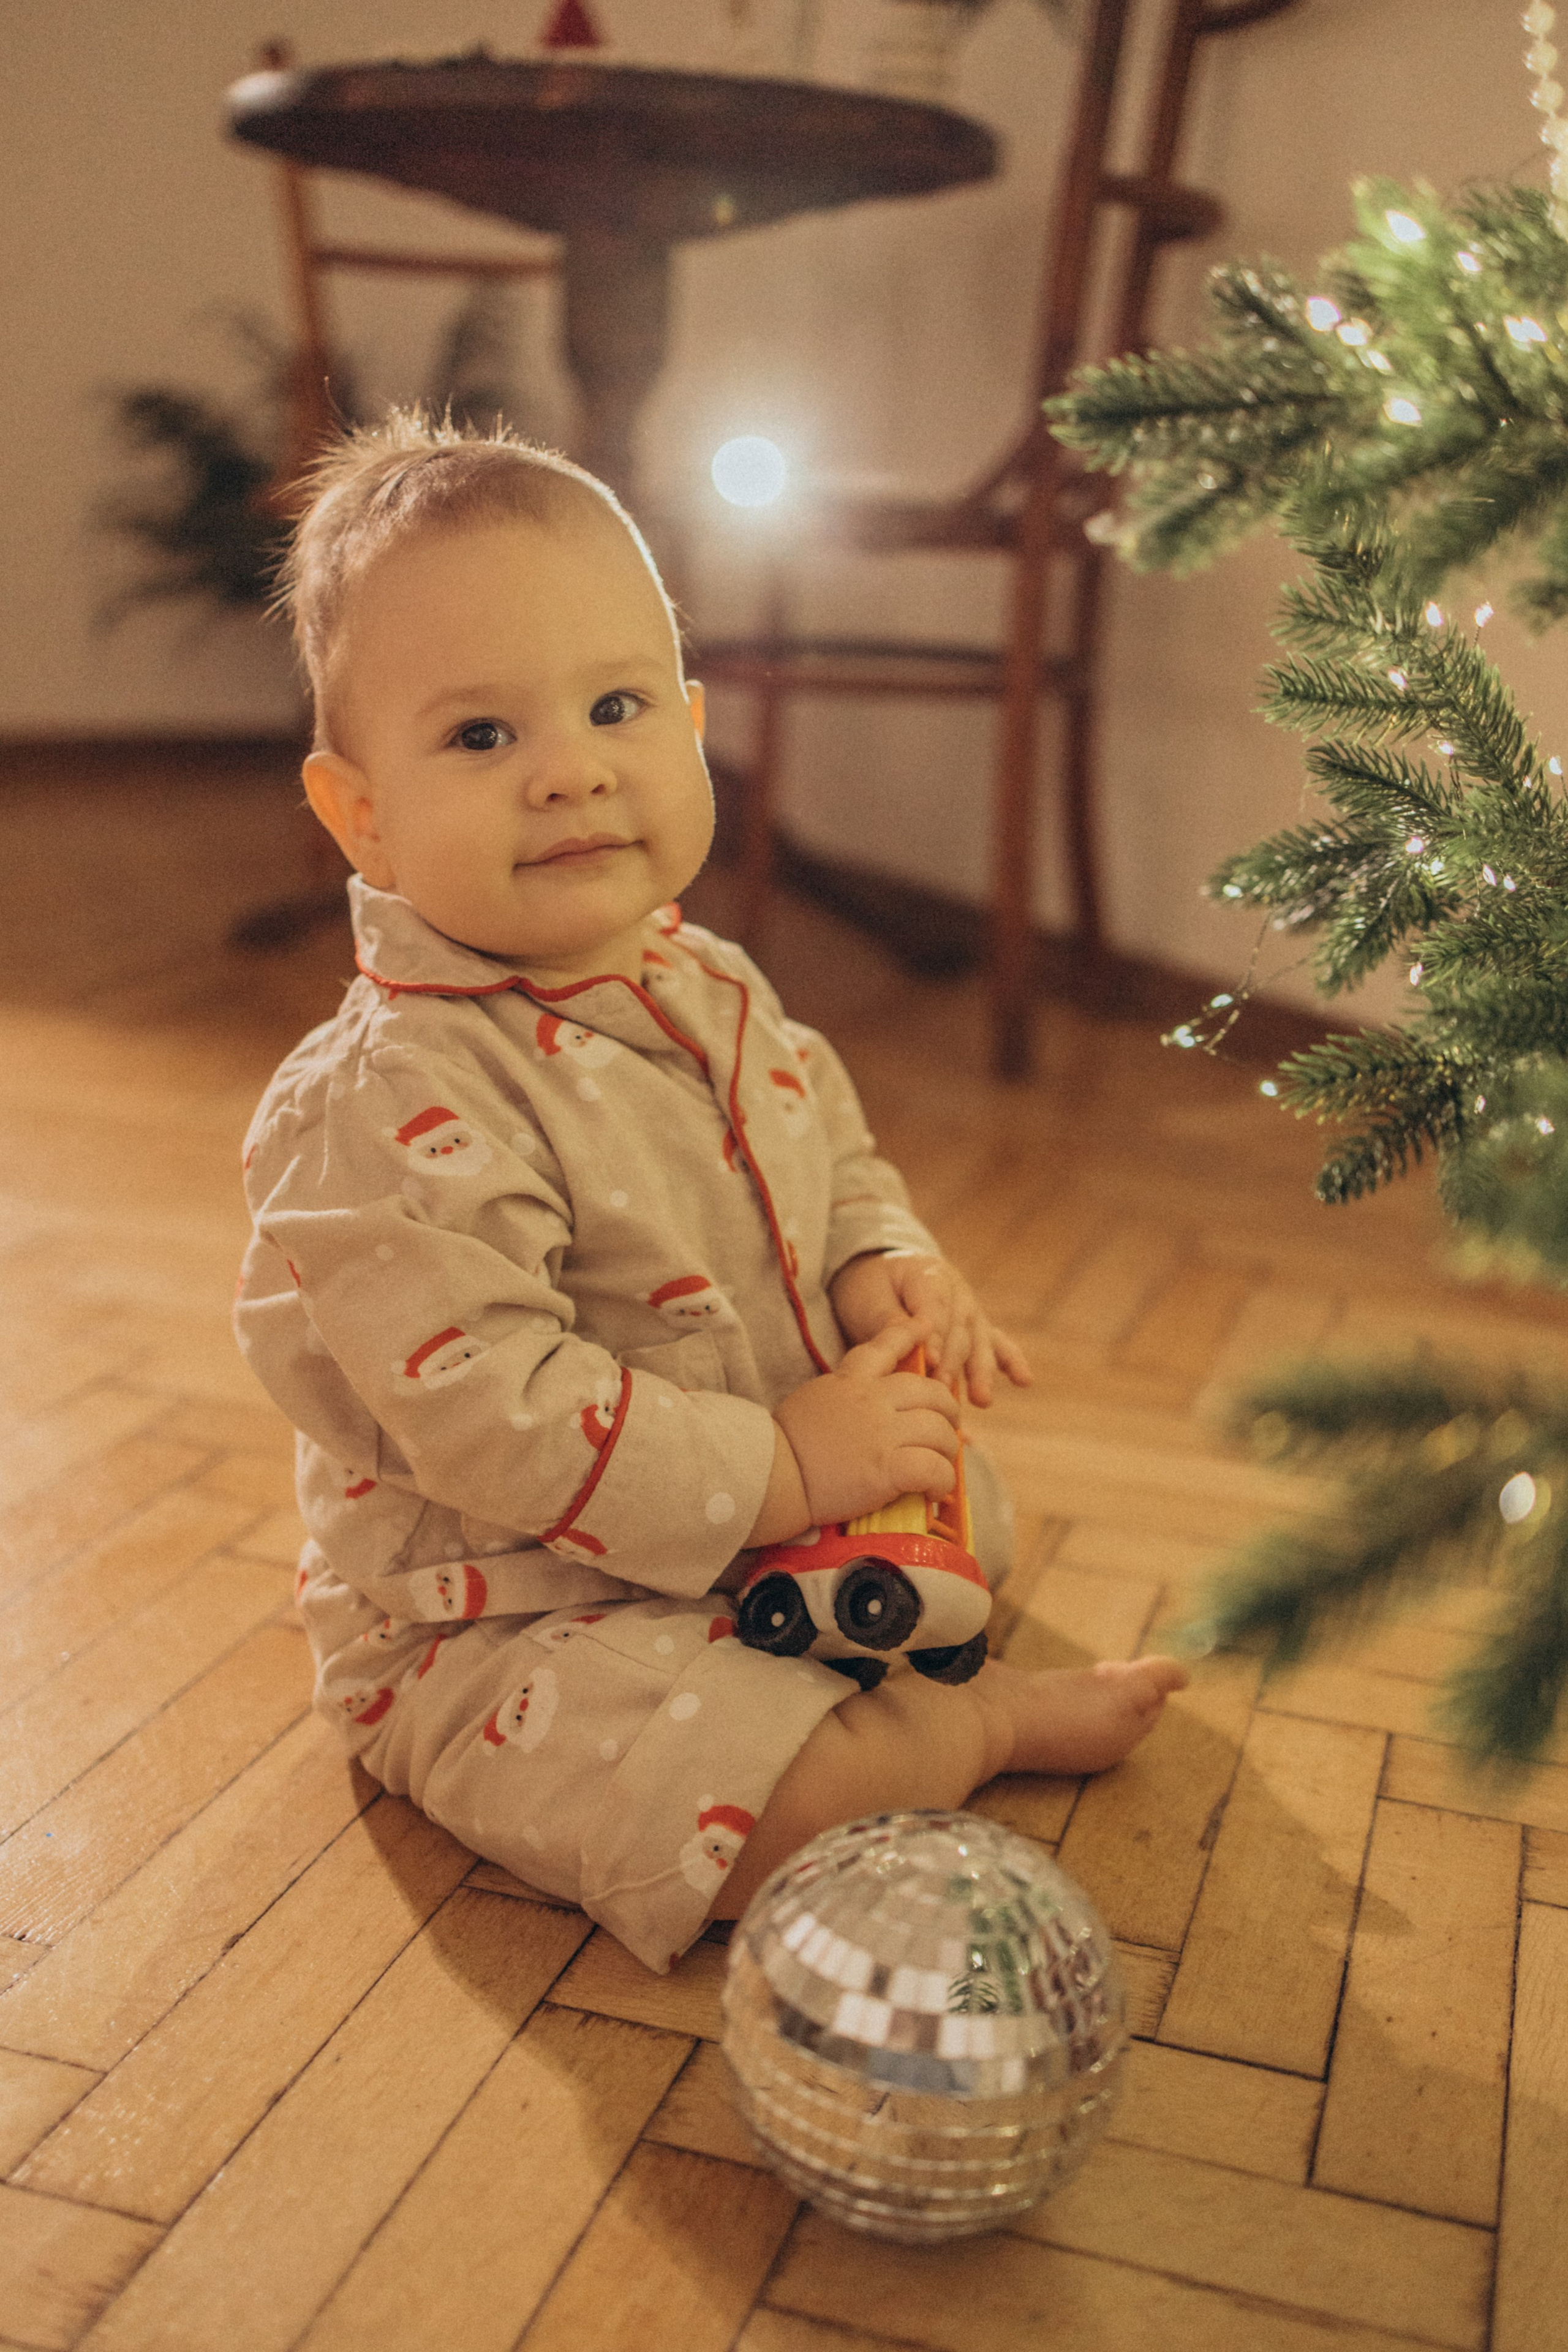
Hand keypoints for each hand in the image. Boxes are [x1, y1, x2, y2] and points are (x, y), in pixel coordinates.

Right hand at [772, 1318, 960, 1527]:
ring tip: (941, 1468)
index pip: (885, 1345)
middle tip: (945, 1431)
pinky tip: (934, 1491)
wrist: (770, 1475)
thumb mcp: (812, 1401)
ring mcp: (882, 1432)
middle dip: (948, 1412)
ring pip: (940, 1431)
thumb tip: (863, 1412)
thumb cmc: (783, 1445)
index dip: (911, 1333)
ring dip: (947, 1451)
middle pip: (932, 1392)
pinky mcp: (887, 1468)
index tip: (926, 1324)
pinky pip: (934, 1468)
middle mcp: (871, 1399)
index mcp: (850, 1380)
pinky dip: (942, 1480)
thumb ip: (842, 1396)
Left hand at [829, 1252, 1031, 1405]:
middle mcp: (957, 1291)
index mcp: (927, 1274)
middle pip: (960, 1327)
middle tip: (944, 1388)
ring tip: (982, 1399)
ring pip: (979, 1340)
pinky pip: (997, 1343)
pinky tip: (1024, 1380)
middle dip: (954, 1360)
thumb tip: (911, 1344)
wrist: (883, 1277)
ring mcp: (971, 1310)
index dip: (935, 1333)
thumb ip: (888, 1321)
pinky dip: (1011, 1361)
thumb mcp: (869, 1298)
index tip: (930, 1360)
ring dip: (981, 1370)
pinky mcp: (976, 1328)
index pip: (935, 1306)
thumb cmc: (872, 1289)